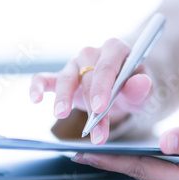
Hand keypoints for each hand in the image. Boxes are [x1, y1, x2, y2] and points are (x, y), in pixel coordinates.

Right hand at [29, 38, 152, 143]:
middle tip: (92, 130)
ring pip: (66, 78)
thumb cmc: (131, 89)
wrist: (120, 91)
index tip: (100, 107)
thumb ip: (141, 89)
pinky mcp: (60, 76)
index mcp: (115, 49)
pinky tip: (36, 99)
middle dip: (90, 106)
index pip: (107, 67)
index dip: (102, 87)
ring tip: (60, 114)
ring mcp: (74, 64)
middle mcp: (92, 53)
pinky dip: (38, 86)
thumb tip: (141, 82)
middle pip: (88, 78)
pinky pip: (44, 78)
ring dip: (63, 98)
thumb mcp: (142, 92)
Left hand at [72, 126, 178, 179]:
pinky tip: (132, 156)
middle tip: (80, 153)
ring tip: (99, 153)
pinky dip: (142, 164)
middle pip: (139, 173)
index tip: (83, 155)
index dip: (109, 160)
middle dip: (109, 162)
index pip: (139, 168)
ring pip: (149, 175)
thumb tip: (165, 140)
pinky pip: (161, 176)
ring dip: (124, 163)